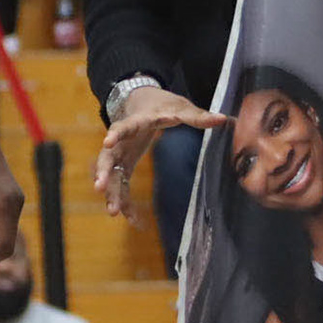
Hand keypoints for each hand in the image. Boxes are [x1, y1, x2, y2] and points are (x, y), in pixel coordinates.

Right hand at [94, 85, 224, 222]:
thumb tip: (223, 119)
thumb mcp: (180, 106)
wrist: (142, 101)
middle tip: (99, 186)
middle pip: (108, 155)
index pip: (123, 127)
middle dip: (103, 171)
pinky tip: (132, 220)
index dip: (115, 134)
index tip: (107, 142)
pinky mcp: (124, 164)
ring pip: (112, 174)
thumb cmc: (161, 104)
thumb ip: (198, 116)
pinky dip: (125, 200)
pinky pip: (121, 184)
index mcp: (136, 122)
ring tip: (113, 211)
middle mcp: (122, 139)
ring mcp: (121, 153)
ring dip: (112, 192)